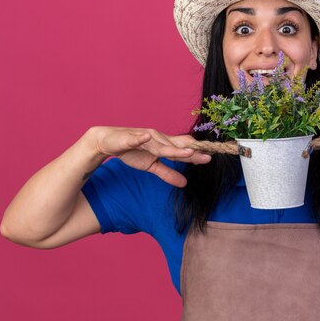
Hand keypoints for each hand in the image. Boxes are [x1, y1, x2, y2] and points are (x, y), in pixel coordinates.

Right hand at [86, 126, 211, 186]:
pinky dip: (142, 138)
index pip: (184, 148)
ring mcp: (144, 137)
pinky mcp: (129, 138)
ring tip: (187, 152)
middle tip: (207, 156)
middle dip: (192, 151)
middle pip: (177, 145)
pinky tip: (147, 137)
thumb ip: (168, 173)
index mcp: (164, 145)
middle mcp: (158, 139)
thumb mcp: (152, 166)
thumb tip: (184, 183)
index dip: (197, 153)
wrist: (108, 142)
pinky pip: (136, 138)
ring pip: (161, 144)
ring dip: (174, 148)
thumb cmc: (133, 151)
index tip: (211, 157)